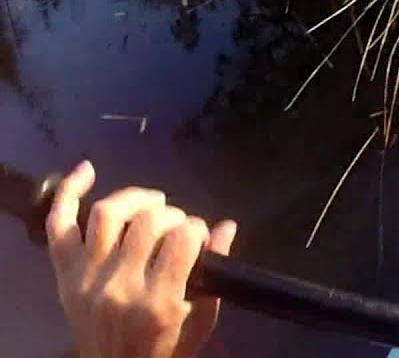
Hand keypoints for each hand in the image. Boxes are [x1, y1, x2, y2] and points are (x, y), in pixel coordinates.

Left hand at [44, 161, 237, 357]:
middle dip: (174, 215)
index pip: (182, 238)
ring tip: (153, 203)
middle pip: (150, 222)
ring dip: (136, 198)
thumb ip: (213, 273)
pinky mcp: (65, 275)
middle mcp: (119, 286)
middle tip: (179, 227)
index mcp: (158, 302)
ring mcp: (87, 279)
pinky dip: (70, 193)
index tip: (200, 236)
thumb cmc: (166, 348)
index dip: (197, 228)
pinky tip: (87, 170)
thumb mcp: (202, 319)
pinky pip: (60, 226)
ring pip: (107, 214)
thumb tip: (227, 227)